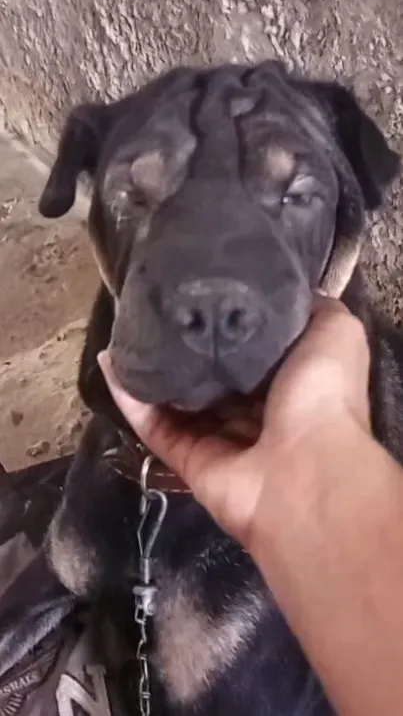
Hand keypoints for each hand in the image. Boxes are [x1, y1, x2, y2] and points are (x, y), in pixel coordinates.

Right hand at [98, 296, 370, 553]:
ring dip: (150, 370)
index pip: (254, 350)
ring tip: (124, 330)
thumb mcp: (334, 330)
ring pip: (178, 402)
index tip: (201, 289)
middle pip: (213, 377)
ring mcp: (222, 441)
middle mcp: (257, 412)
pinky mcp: (190, 462)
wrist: (307, 469)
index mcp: (292, 381)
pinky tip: (111, 362)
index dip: (229, 324)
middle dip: (187, 347)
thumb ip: (308, 308)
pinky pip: (156, 427)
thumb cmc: (323, 393)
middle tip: (156, 308)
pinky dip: (131, 398)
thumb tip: (279, 290)